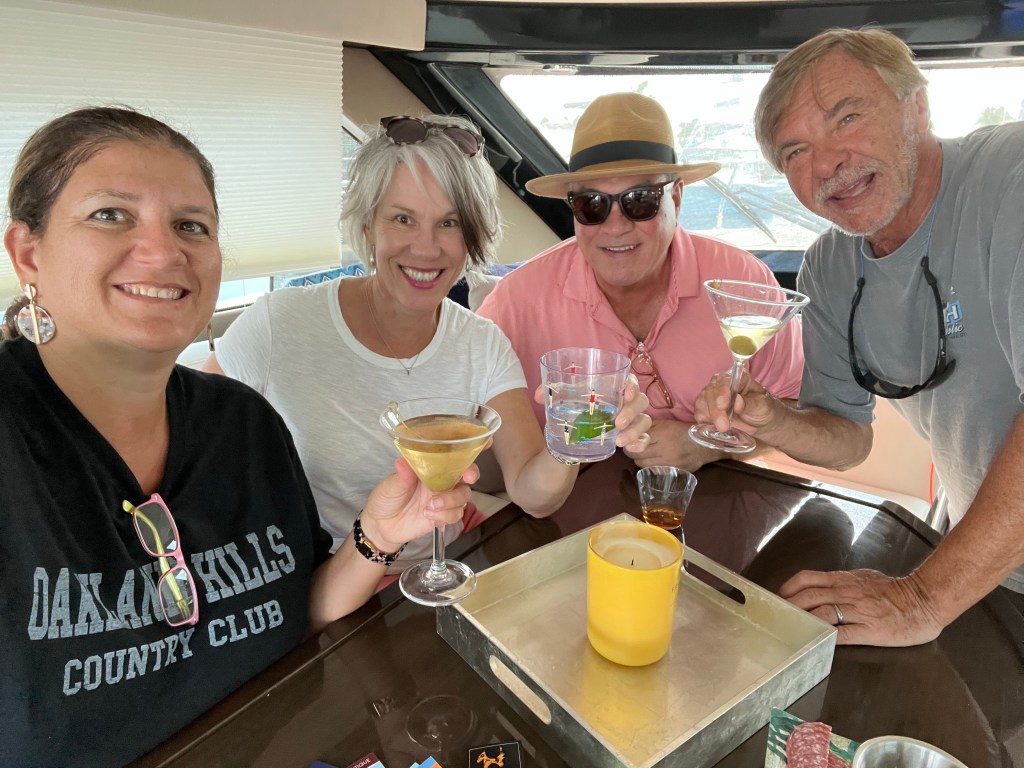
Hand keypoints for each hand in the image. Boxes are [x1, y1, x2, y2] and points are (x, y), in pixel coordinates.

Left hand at [359, 458, 476, 553]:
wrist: (382, 527)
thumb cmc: (387, 498)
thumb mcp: (391, 484)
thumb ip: (402, 475)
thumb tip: (403, 462)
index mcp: (431, 466)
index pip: (454, 454)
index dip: (472, 448)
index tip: (485, 442)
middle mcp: (442, 480)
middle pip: (467, 473)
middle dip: (471, 473)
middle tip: (466, 478)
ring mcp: (444, 498)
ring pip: (464, 495)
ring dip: (451, 500)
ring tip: (430, 506)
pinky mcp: (444, 515)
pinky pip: (456, 514)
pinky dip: (445, 515)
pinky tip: (429, 515)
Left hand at [532, 374, 651, 453]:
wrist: (567, 442)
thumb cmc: (570, 413)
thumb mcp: (559, 402)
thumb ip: (550, 393)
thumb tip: (539, 396)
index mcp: (611, 389)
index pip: (629, 381)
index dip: (632, 385)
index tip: (626, 394)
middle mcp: (624, 403)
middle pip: (640, 401)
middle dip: (632, 411)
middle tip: (617, 423)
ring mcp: (630, 421)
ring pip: (644, 421)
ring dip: (635, 430)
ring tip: (620, 441)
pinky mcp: (630, 438)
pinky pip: (644, 440)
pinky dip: (640, 444)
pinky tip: (629, 449)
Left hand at [626, 419, 717, 471]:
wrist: (704, 446)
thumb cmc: (682, 432)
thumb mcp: (665, 424)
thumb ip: (647, 426)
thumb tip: (628, 430)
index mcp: (662, 433)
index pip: (635, 442)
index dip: (628, 442)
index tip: (627, 441)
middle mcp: (665, 449)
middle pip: (636, 455)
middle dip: (632, 451)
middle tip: (634, 448)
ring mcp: (668, 463)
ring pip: (642, 465)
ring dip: (640, 459)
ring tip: (645, 453)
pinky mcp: (671, 472)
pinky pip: (652, 471)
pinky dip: (649, 466)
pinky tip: (653, 460)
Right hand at [693, 370, 775, 435]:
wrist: (761, 422)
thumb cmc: (763, 409)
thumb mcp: (762, 406)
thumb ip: (749, 404)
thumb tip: (737, 402)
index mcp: (737, 379)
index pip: (724, 380)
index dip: (722, 391)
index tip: (723, 404)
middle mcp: (722, 385)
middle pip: (710, 392)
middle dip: (715, 410)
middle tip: (723, 425)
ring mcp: (713, 397)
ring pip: (702, 402)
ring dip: (709, 416)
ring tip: (722, 428)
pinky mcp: (707, 410)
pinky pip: (699, 413)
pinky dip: (703, 421)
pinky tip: (713, 427)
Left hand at [779, 568, 945, 646]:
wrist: (924, 601)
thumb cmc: (895, 592)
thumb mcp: (864, 578)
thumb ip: (842, 582)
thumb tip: (821, 586)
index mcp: (844, 580)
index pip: (808, 578)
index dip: (788, 588)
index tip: (777, 597)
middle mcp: (847, 593)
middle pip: (809, 596)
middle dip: (788, 606)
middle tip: (776, 617)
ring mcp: (858, 611)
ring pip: (823, 613)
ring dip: (803, 621)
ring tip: (789, 629)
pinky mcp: (870, 630)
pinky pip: (843, 634)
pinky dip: (827, 637)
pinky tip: (815, 642)